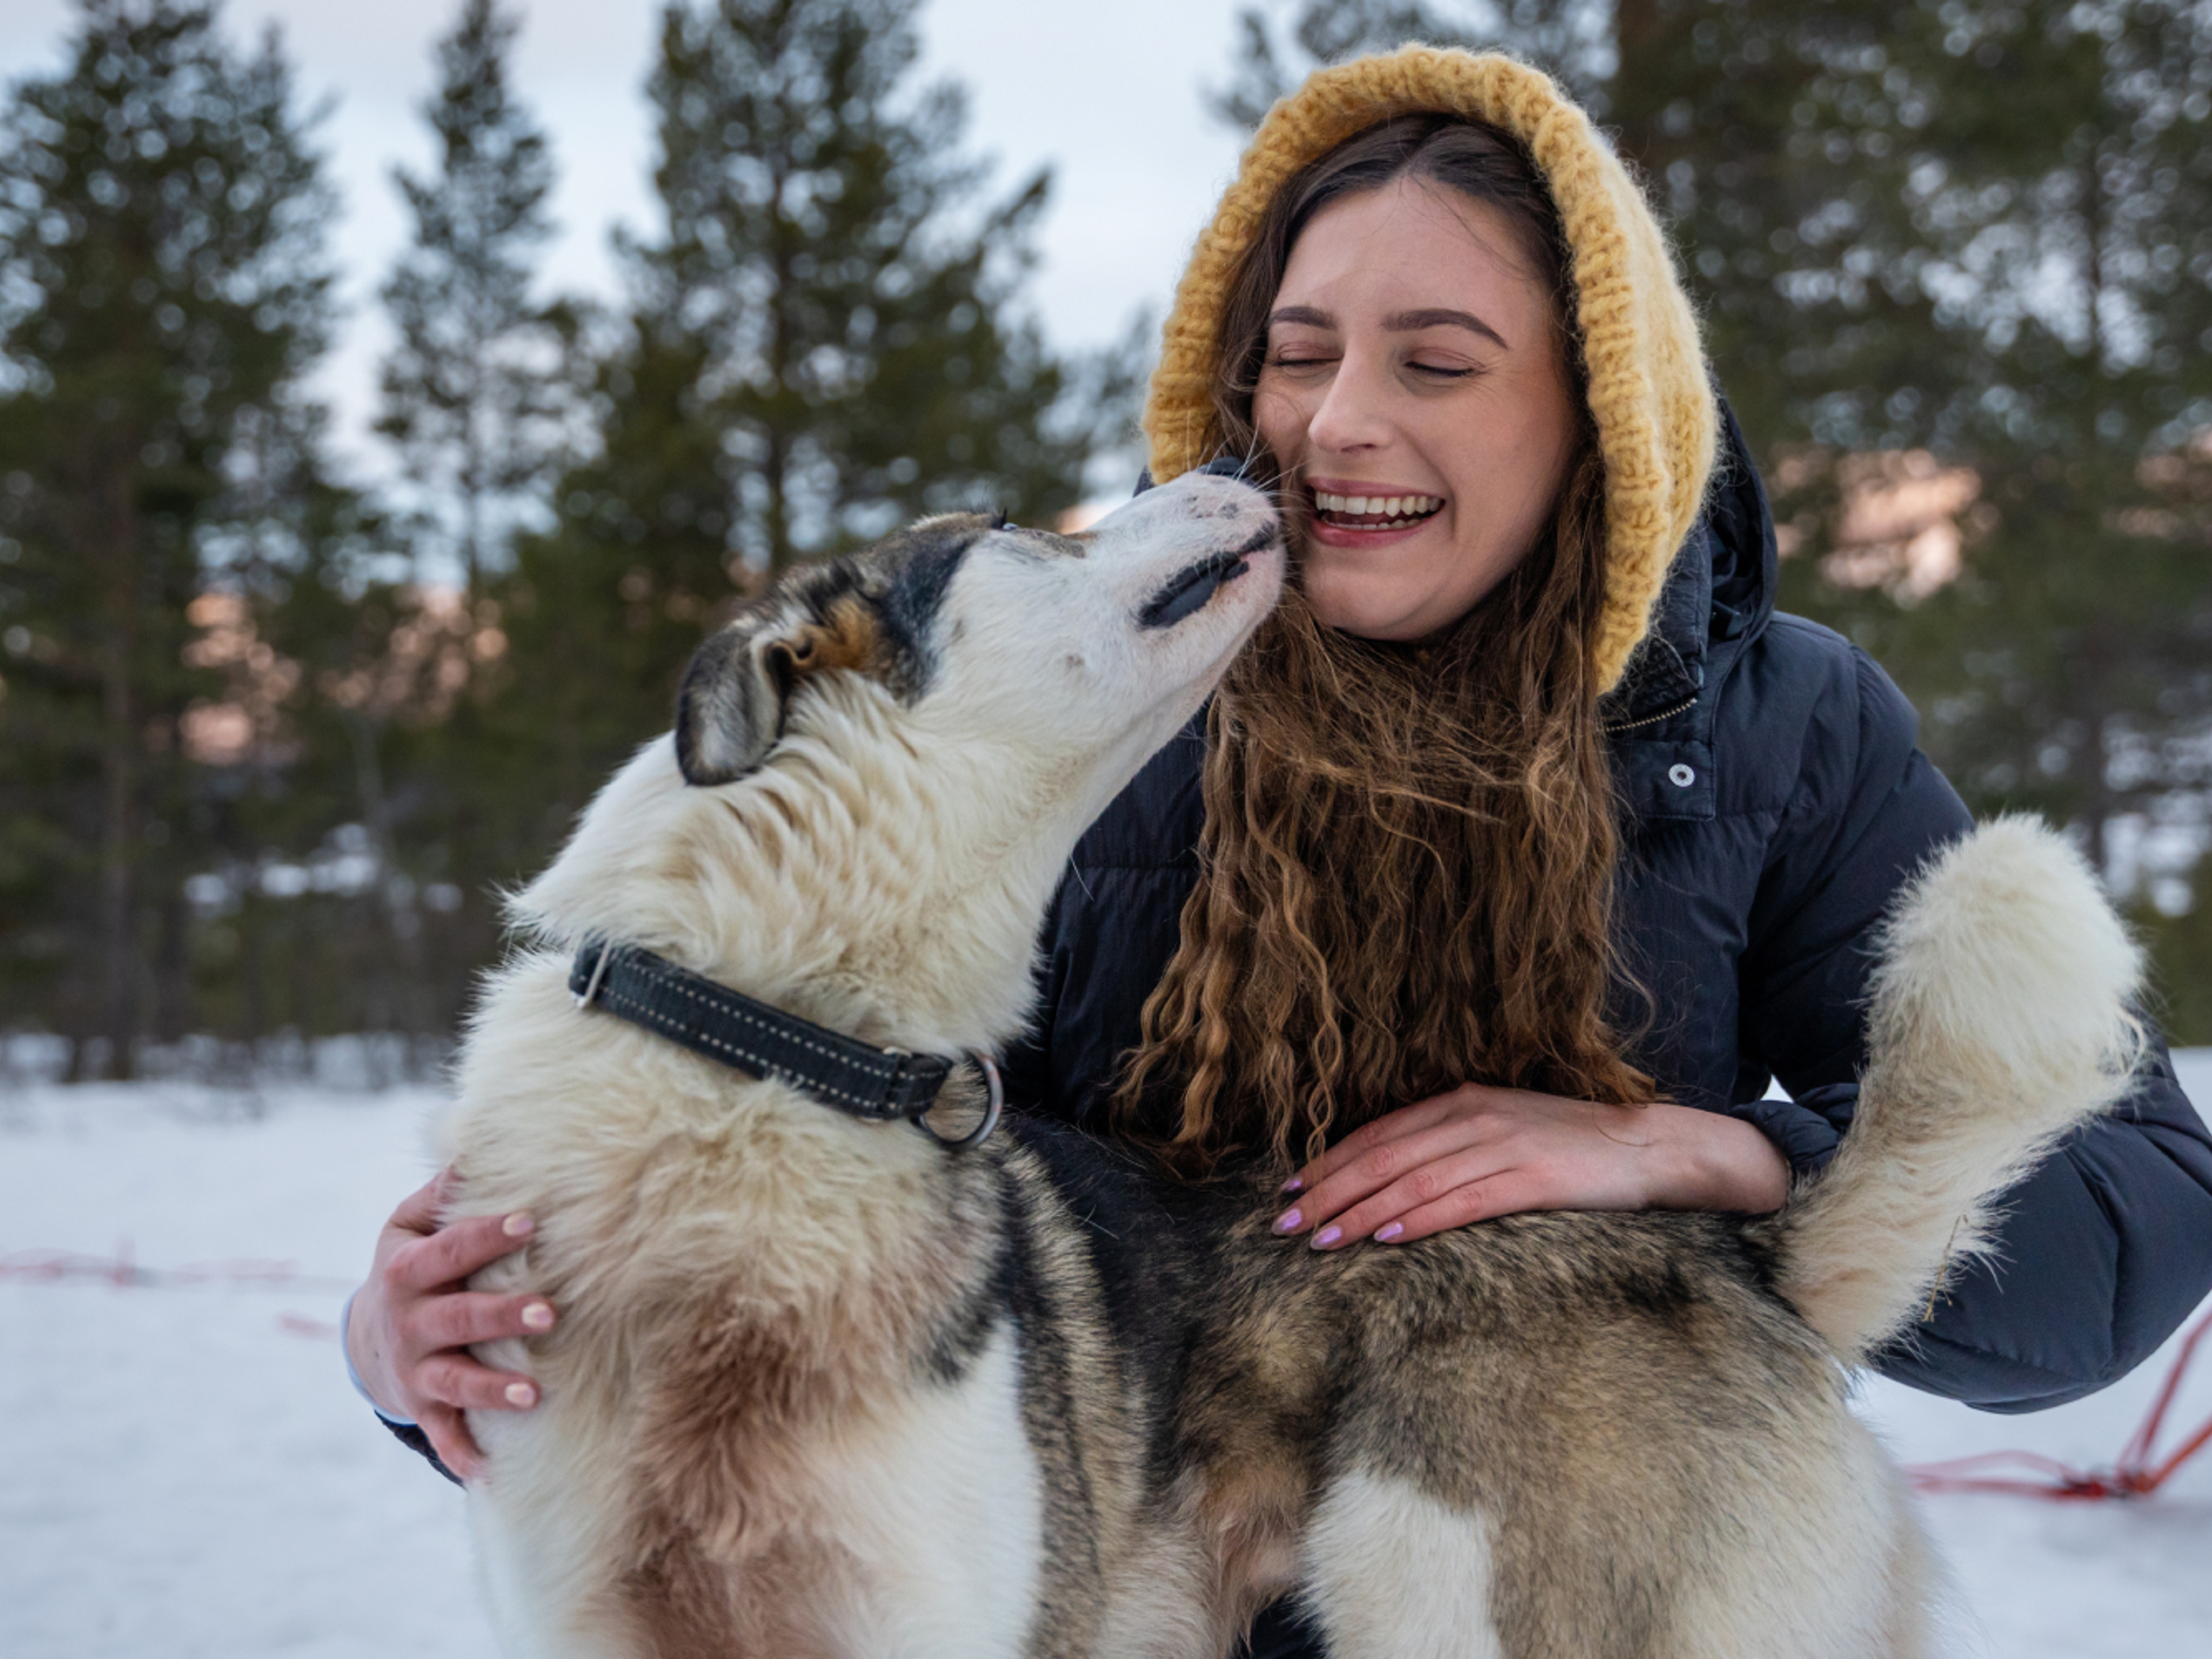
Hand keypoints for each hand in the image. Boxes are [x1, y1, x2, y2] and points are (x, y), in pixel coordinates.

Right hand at [345, 1167, 555, 1480]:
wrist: (366, 1337)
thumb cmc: (410, 1267)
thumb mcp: (407, 1226)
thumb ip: (441, 1193)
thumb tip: (475, 1144)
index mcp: (408, 1270)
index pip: (451, 1251)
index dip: (486, 1235)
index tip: (530, 1221)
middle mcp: (409, 1322)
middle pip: (459, 1318)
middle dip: (502, 1316)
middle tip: (550, 1312)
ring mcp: (415, 1369)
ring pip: (454, 1381)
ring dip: (492, 1389)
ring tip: (533, 1393)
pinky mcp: (422, 1406)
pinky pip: (443, 1433)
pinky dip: (461, 1453)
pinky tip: (489, 1472)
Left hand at [1270, 1083, 1789, 1249]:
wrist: (1648, 1146)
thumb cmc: (1569, 1145)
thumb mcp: (1502, 1129)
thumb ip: (1450, 1144)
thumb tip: (1392, 1176)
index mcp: (1462, 1101)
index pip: (1379, 1133)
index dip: (1330, 1161)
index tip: (1290, 1189)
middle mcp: (1473, 1117)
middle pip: (1383, 1156)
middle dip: (1328, 1189)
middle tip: (1285, 1221)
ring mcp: (1502, 1146)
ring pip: (1412, 1180)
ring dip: (1359, 1210)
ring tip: (1320, 1238)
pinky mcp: (1532, 1179)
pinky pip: (1462, 1202)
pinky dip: (1418, 1219)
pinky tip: (1384, 1236)